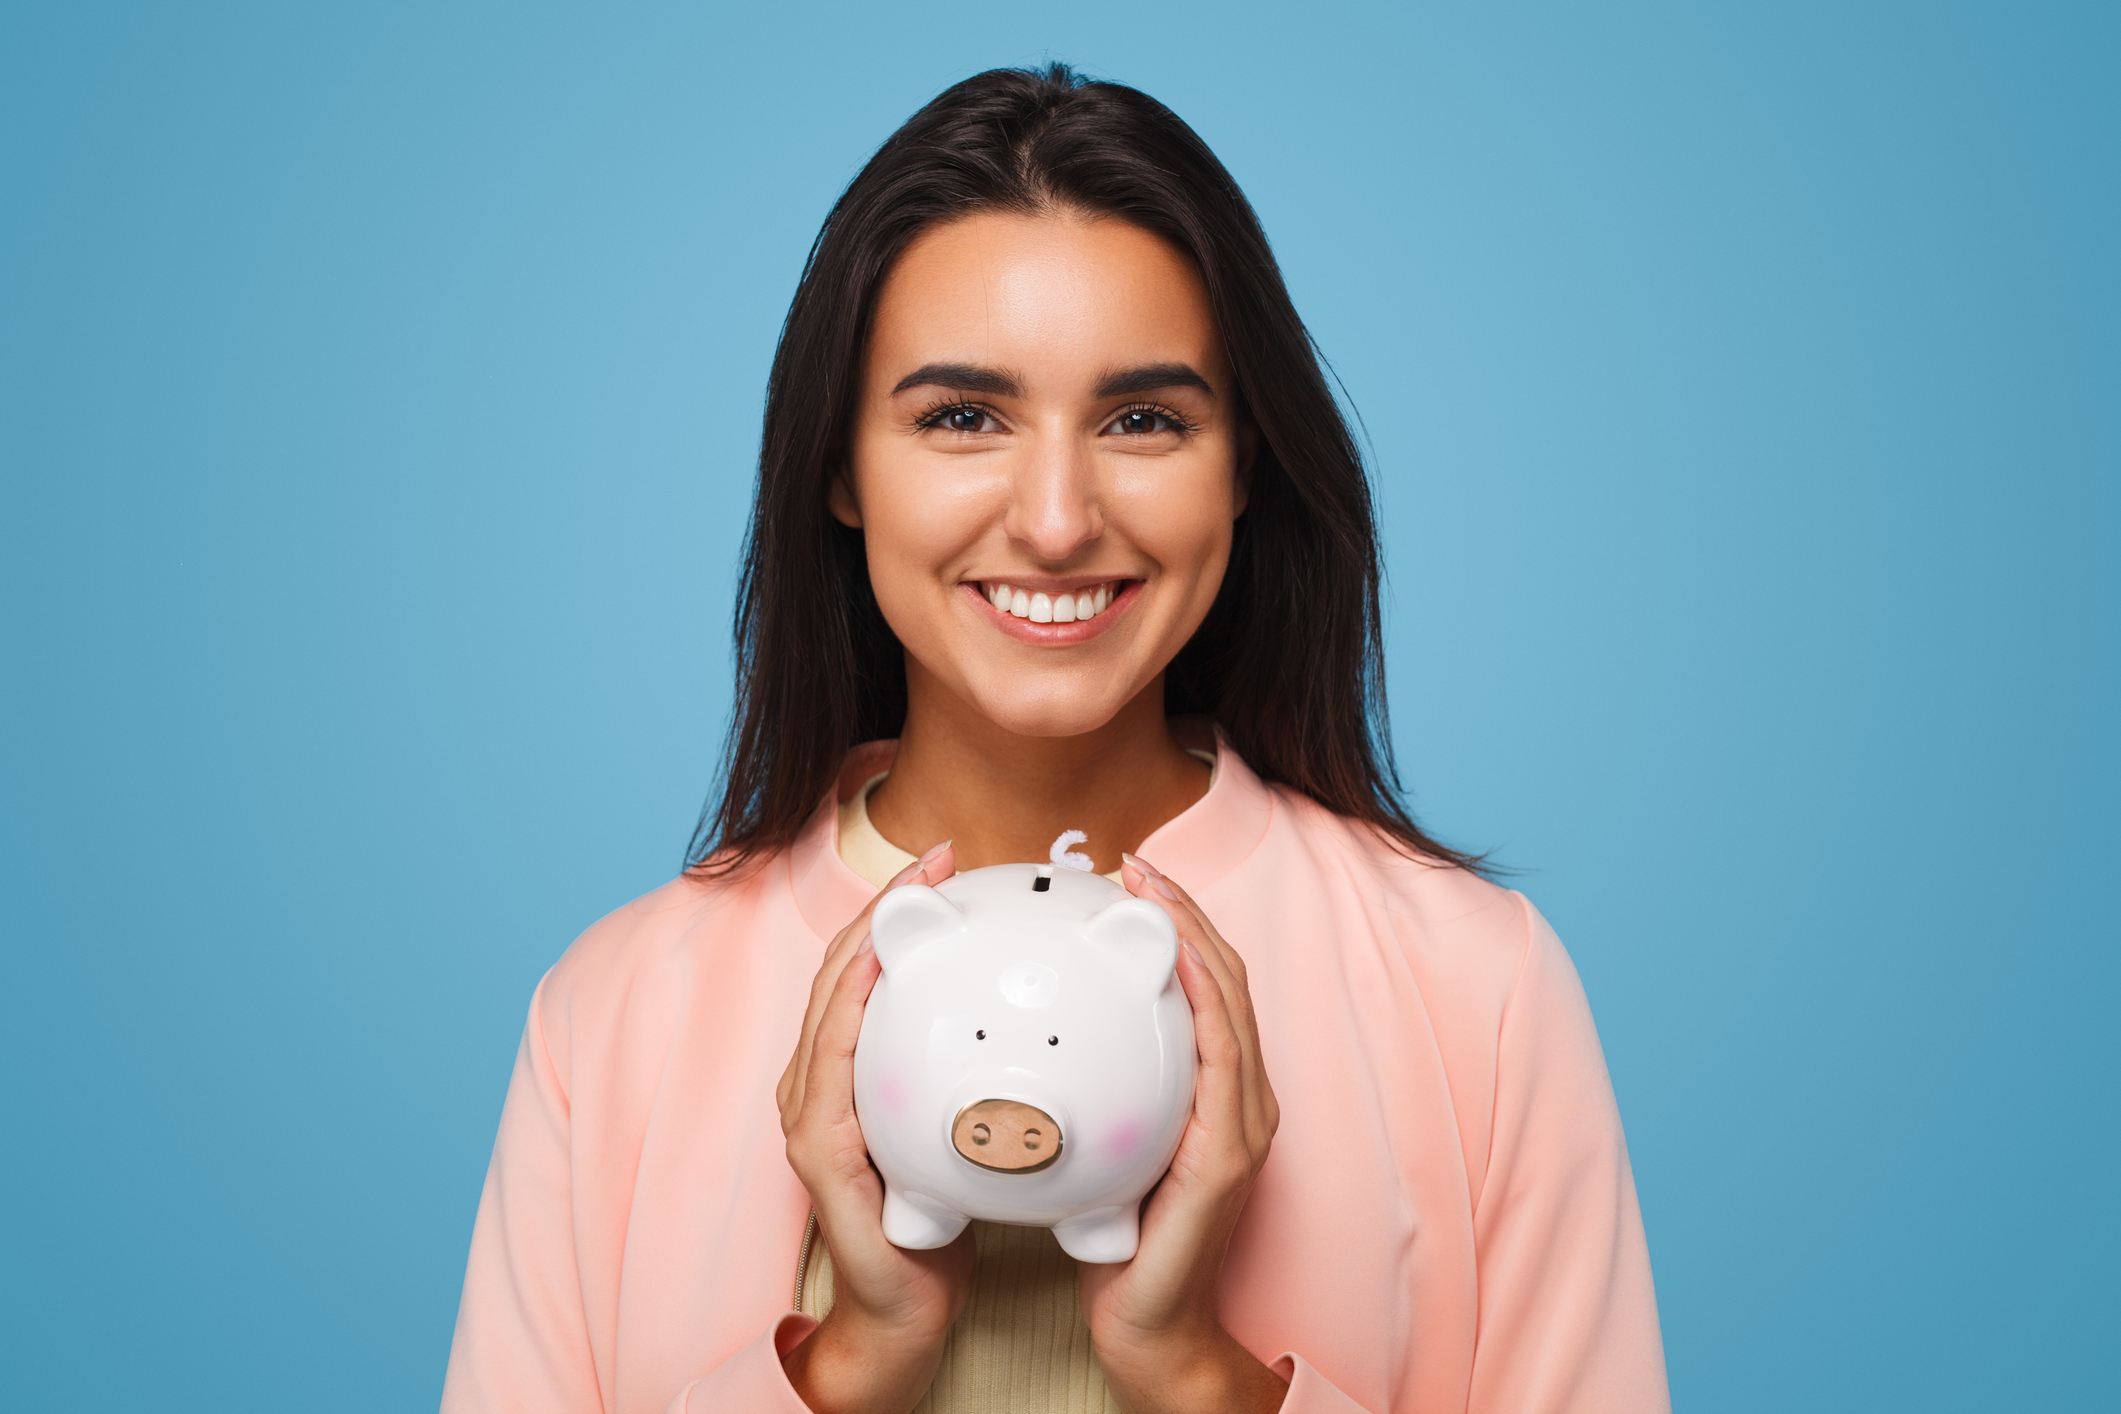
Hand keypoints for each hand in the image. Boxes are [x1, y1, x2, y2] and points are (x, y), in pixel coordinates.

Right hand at [778, 841, 974, 1413]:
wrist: (911, 1310)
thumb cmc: (945, 1219)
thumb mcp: (975, 1126)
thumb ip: (991, 1067)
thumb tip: (1059, 1009)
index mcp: (854, 1069)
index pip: (873, 969)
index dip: (903, 908)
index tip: (951, 861)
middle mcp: (820, 1081)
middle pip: (844, 968)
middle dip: (885, 905)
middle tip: (937, 860)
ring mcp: (811, 1114)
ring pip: (829, 1003)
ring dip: (866, 941)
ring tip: (910, 898)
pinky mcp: (819, 1152)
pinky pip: (833, 1067)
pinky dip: (853, 1014)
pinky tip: (886, 980)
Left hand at [1077, 853, 1286, 1413]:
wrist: (1144, 1326)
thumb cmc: (1117, 1242)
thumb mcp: (1096, 1146)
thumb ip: (1087, 1087)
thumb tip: (1026, 1031)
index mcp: (1209, 1091)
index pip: (1202, 987)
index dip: (1175, 925)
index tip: (1127, 879)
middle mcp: (1240, 1098)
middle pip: (1224, 979)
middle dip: (1185, 914)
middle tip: (1134, 867)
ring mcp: (1242, 1124)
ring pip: (1230, 1004)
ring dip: (1194, 938)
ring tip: (1149, 895)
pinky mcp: (1228, 1154)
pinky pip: (1221, 1061)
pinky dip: (1203, 1004)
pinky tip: (1170, 966)